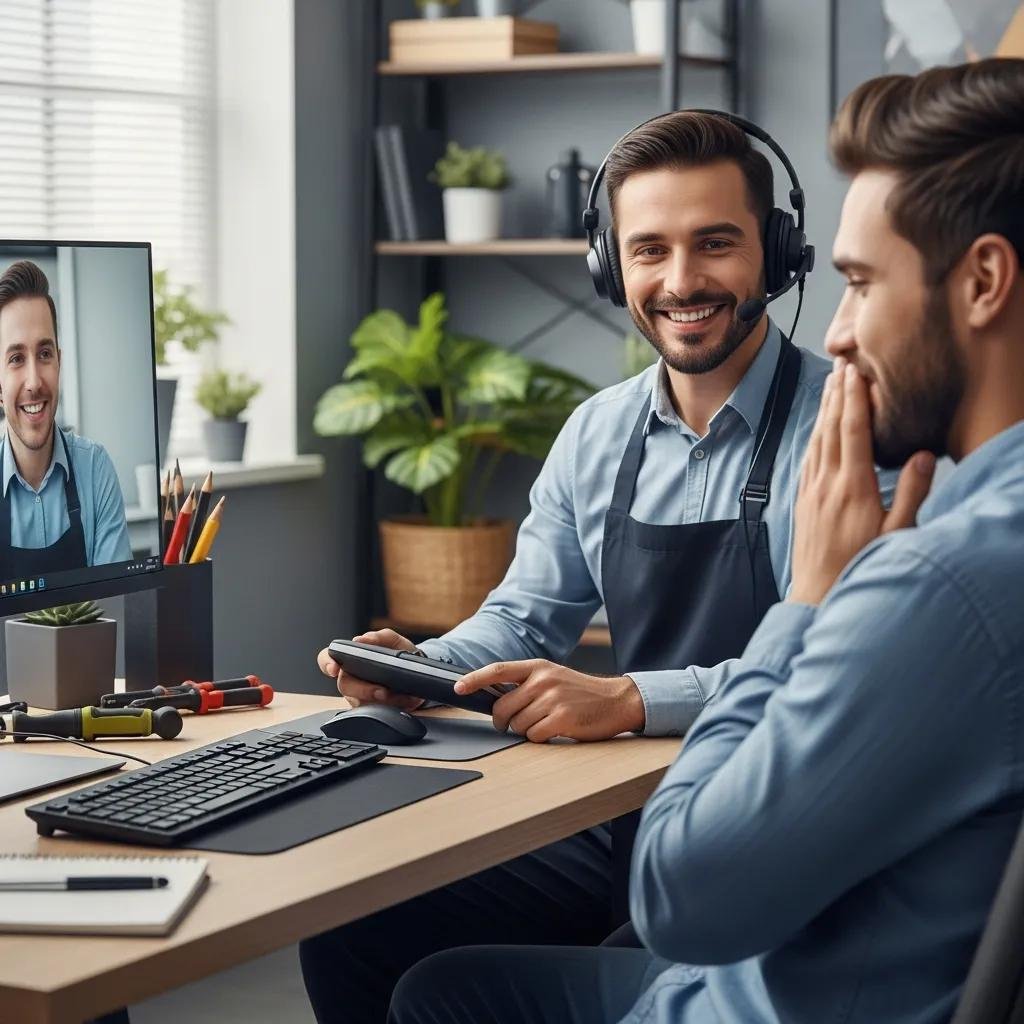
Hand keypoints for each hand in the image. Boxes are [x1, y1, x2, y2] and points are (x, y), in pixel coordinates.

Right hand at [315, 629, 425, 710]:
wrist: (418, 674)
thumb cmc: (400, 655)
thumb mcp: (394, 642)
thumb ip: (379, 637)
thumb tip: (361, 640)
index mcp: (350, 660)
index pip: (326, 659)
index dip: (326, 663)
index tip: (334, 669)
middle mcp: (351, 680)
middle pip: (345, 686)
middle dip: (363, 689)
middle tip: (382, 691)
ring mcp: (359, 698)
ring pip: (361, 703)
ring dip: (381, 701)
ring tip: (399, 697)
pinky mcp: (372, 711)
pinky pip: (376, 714)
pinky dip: (392, 707)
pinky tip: (404, 703)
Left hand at [454, 659, 644, 742]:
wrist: (616, 700)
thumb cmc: (581, 692)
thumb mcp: (554, 677)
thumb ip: (527, 684)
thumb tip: (495, 700)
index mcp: (538, 667)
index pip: (498, 670)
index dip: (475, 680)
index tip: (458, 688)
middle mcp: (543, 680)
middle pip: (503, 707)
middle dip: (503, 721)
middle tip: (512, 725)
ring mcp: (553, 698)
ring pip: (517, 724)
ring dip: (526, 730)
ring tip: (544, 723)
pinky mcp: (562, 718)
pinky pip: (533, 736)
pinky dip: (539, 738)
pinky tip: (553, 731)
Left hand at [789, 359, 935, 605]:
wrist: (817, 592)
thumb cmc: (860, 565)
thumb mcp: (896, 533)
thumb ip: (912, 493)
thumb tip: (926, 455)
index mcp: (853, 487)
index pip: (853, 432)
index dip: (854, 399)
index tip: (856, 373)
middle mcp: (827, 483)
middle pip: (831, 428)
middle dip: (837, 394)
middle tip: (842, 364)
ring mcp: (812, 490)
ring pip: (817, 440)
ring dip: (824, 410)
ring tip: (831, 385)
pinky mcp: (803, 499)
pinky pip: (808, 458)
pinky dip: (815, 435)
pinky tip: (819, 427)